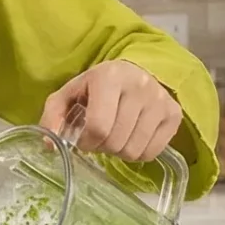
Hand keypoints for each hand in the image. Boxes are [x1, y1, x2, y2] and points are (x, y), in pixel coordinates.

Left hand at [42, 59, 182, 161]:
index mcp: (110, 77)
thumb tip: (50, 145)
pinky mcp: (174, 114)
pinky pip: (152, 152)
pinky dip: (138, 152)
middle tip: (100, 137)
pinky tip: (132, 137)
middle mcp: (140, 86)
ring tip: (116, 135)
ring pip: (134, 151)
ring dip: (119, 151)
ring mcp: (160, 100)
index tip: (84, 138)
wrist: (133, 72)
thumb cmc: (96, 87)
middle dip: (102, 147)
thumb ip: (53, 117)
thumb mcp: (69, 95)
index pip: (98, 127)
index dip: (87, 142)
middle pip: (116, 142)